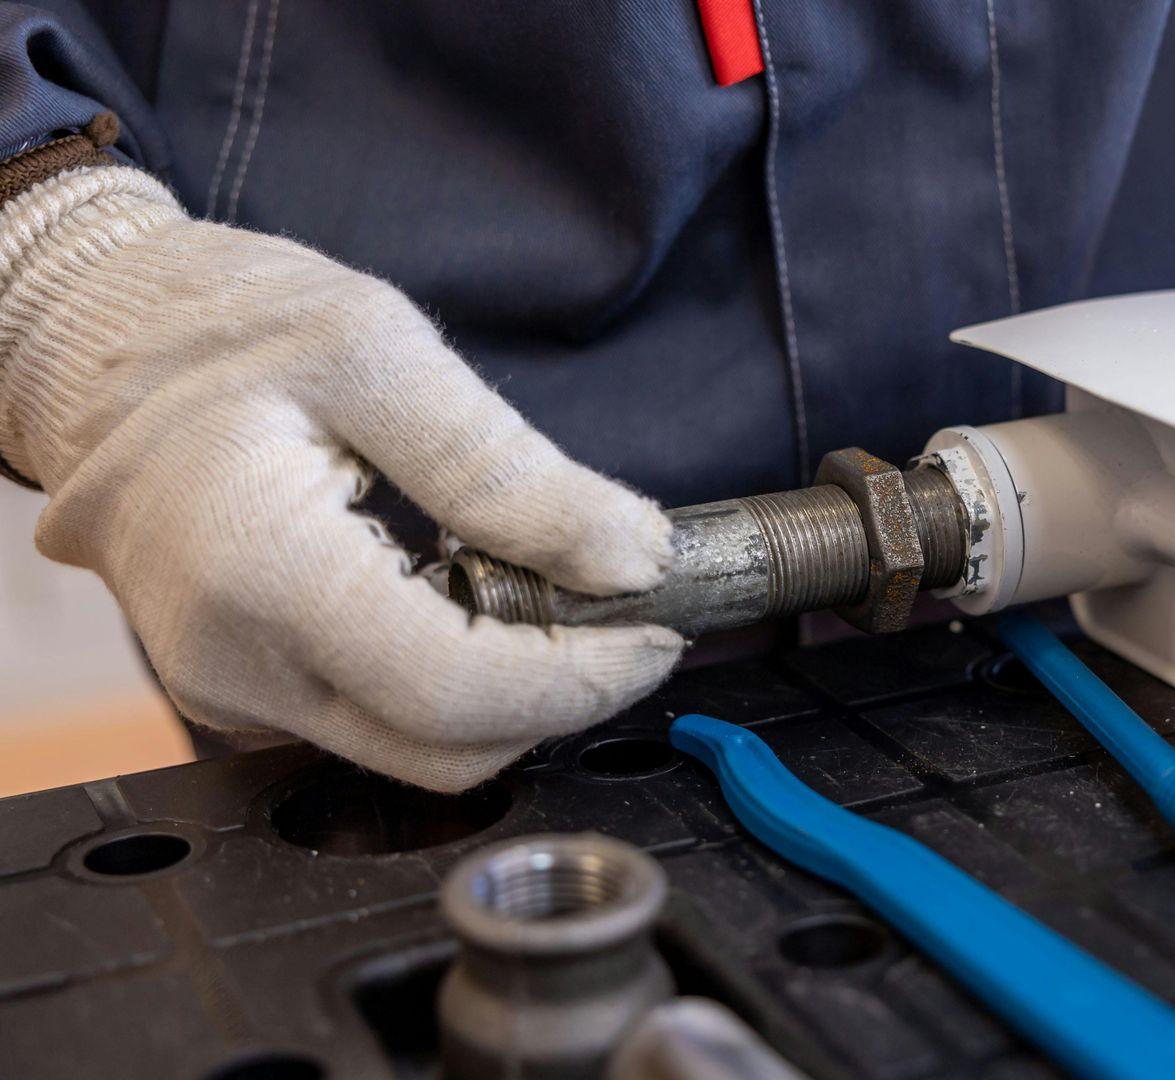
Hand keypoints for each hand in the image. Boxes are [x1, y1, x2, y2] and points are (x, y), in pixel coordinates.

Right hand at [0, 167, 680, 790]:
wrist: (91, 339)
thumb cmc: (218, 324)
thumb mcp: (378, 351)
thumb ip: (511, 469)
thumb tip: (630, 558)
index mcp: (260, 576)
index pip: (458, 694)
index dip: (580, 678)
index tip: (656, 629)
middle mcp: (232, 664)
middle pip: (446, 752)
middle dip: (562, 697)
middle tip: (630, 616)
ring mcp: (228, 689)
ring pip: (416, 752)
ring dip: (514, 694)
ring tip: (560, 596)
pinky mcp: (240, 688)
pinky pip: (374, 720)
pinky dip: (456, 683)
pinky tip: (482, 602)